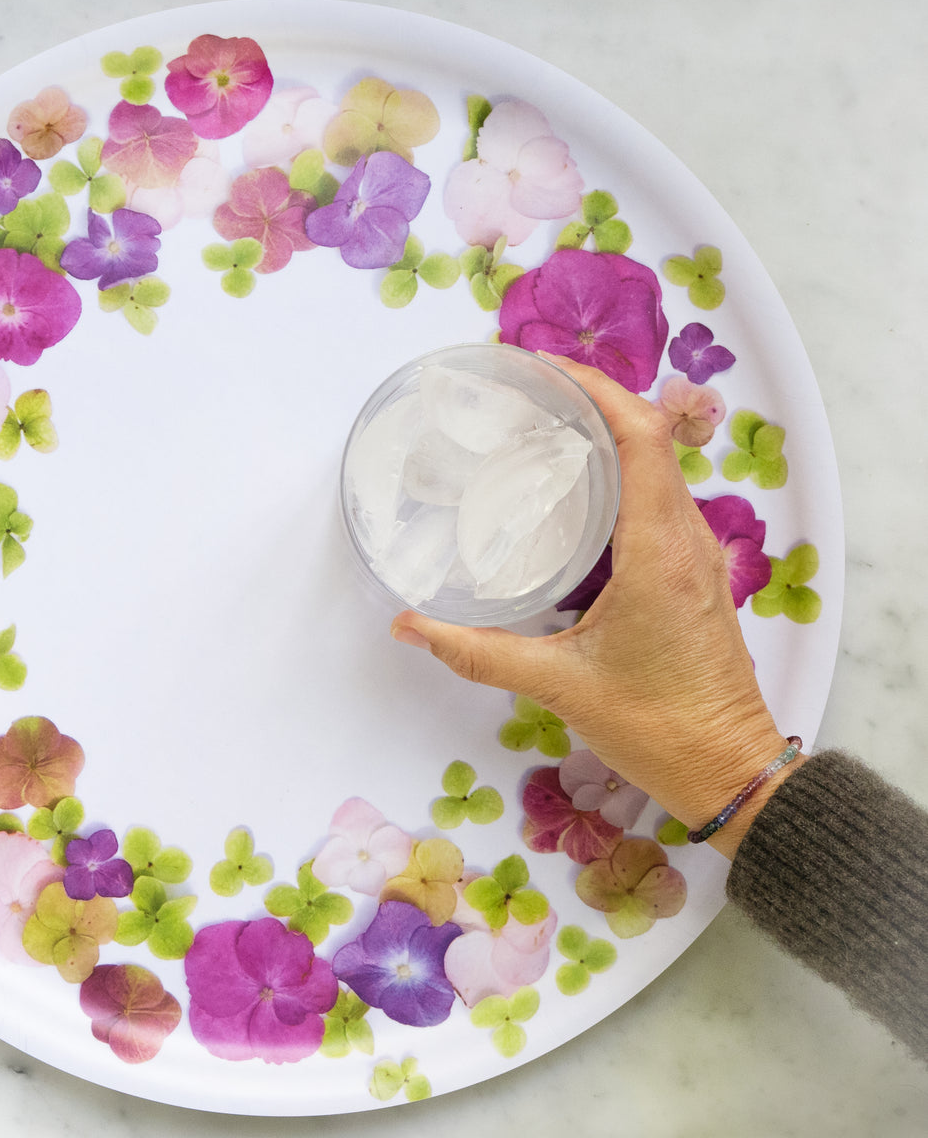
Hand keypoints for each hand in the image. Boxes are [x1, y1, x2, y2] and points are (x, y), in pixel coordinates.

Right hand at [390, 354, 798, 858]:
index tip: (540, 367)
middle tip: (525, 389)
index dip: (595, 388)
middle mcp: (687, 541)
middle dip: (591, 399)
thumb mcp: (559, 685)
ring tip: (543, 423)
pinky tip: (576, 489)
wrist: (729, 770)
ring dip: (609, 432)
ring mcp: (698, 556)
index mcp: (660, 552)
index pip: (641, 438)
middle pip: (651, 438)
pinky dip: (622, 471)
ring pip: (659, 466)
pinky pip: (661, 498)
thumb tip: (409, 625)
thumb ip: (478, 652)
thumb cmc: (657, 727)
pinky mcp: (693, 574)